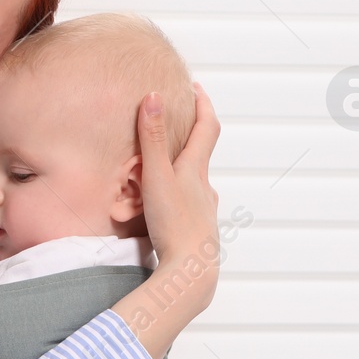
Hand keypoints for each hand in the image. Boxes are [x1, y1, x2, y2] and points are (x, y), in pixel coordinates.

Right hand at [110, 84, 221, 358]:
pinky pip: (193, 205)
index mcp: (196, 170)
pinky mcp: (198, 232)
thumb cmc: (174, 223)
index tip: (195, 88)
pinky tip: (174, 206)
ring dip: (188, 167)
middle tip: (180, 120)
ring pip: (198, 182)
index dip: (203, 104)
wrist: (191, 270)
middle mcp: (205, 188)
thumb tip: (153, 96)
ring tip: (171, 164)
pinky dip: (184, 195)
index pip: (207, 128)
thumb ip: (151, 138)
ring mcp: (204, 211)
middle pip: (203, 154)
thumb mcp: (156, 176)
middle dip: (193, 134)